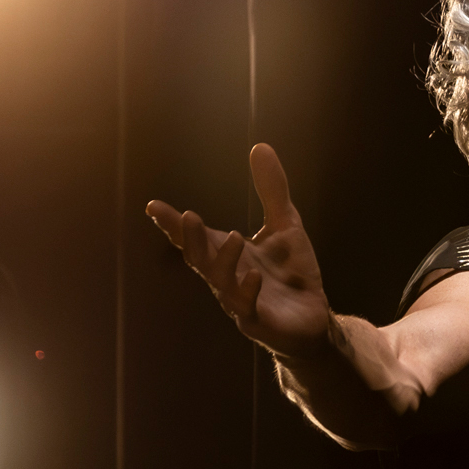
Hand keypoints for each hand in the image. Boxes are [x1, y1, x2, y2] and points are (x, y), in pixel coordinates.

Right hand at [146, 144, 329, 362]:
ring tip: (232, 235)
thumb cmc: (293, 274)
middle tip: (186, 216)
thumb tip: (260, 146)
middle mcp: (227, 277)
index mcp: (227, 254)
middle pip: (199, 258)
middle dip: (190, 239)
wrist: (315, 318)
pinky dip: (248, 292)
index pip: (195, 237)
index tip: (153, 207)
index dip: (173, 224)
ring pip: (221, 283)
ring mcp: (240, 301)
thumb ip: (272, 189)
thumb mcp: (286, 224)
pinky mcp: (259, 322)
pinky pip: (247, 308)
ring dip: (222, 260)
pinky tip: (254, 277)